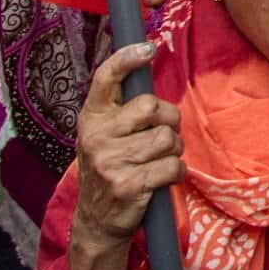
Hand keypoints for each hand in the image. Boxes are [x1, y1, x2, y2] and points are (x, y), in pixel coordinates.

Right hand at [73, 42, 182, 246]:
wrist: (97, 221)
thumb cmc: (110, 167)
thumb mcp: (104, 135)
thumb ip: (122, 108)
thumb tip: (149, 63)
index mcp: (91, 118)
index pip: (105, 78)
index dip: (127, 58)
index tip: (149, 48)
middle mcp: (97, 137)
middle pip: (151, 107)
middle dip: (169, 119)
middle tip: (164, 135)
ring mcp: (110, 162)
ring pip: (167, 138)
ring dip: (173, 150)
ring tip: (159, 160)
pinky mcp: (128, 186)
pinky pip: (172, 166)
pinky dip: (176, 173)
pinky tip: (162, 179)